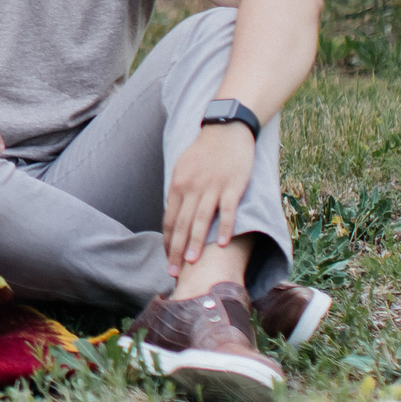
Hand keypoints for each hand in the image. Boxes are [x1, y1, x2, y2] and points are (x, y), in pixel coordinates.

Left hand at [165, 122, 255, 275]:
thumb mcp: (183, 168)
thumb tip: (174, 215)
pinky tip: (220, 244)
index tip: (167, 258)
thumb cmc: (204, 151)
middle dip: (176, 250)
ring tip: (191, 263)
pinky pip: (228, 210)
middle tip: (173, 272)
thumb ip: (179, 191)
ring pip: (201, 220)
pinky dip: (224, 228)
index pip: (169, 219)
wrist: (226, 128)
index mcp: (178, 184)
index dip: (167, 241)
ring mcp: (212, 187)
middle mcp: (192, 187)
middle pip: (181, 224)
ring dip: (195, 243)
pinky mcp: (233, 186)